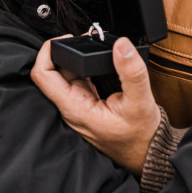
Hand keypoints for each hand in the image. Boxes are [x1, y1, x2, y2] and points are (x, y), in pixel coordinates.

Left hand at [31, 36, 160, 176]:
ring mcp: (78, 105)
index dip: (47, 51)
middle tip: (86, 39)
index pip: (43, 75)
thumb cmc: (142, 136)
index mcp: (75, 108)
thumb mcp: (141, 102)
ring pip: (65, 74)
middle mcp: (71, 107)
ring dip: (75, 57)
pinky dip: (85, 65)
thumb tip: (121, 45)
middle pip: (52, 71)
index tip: (66, 38)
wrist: (148, 154)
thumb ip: (131, 72)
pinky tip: (98, 60)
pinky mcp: (87, 102)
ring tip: (94, 46)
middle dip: (65, 50)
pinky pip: (78, 79)